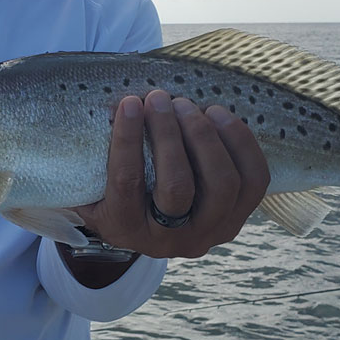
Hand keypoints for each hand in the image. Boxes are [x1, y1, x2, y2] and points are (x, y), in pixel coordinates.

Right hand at [76, 90, 269, 258]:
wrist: (150, 225)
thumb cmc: (113, 190)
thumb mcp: (89, 184)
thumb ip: (85, 158)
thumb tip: (89, 109)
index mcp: (124, 229)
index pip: (126, 185)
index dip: (127, 141)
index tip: (129, 102)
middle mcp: (169, 241)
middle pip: (177, 188)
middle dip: (170, 135)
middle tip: (161, 98)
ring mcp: (210, 232)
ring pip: (221, 185)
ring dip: (206, 137)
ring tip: (189, 105)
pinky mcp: (238, 218)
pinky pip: (254, 181)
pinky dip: (240, 143)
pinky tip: (218, 116)